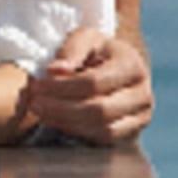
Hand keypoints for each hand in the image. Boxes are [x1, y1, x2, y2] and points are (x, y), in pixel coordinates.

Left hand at [23, 22, 154, 145]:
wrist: (117, 67)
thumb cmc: (97, 51)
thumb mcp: (85, 38)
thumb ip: (71, 50)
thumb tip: (55, 70)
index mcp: (132, 65)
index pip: (93, 82)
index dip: (61, 87)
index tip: (36, 86)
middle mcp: (143, 93)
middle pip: (99, 110)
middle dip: (61, 109)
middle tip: (34, 103)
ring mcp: (141, 116)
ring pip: (102, 128)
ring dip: (66, 123)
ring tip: (41, 112)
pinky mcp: (133, 132)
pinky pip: (104, 139)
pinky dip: (78, 132)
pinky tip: (57, 121)